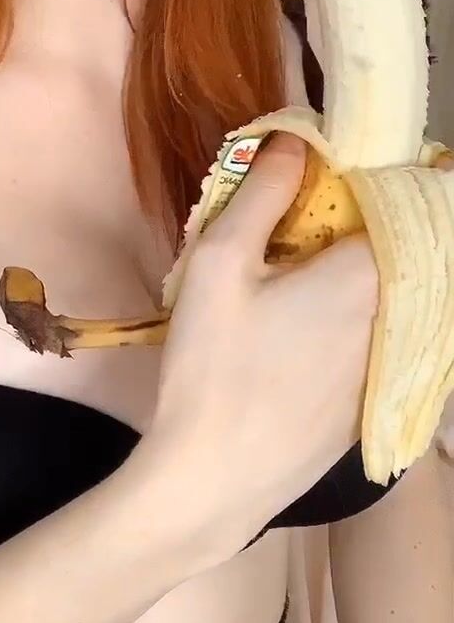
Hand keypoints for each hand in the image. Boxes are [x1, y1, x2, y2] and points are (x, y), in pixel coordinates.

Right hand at [137, 133, 378, 561]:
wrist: (213, 483)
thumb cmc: (212, 366)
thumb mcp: (219, 264)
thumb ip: (262, 193)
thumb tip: (294, 139)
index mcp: (367, 276)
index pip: (410, 207)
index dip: (390, 180)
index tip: (356, 170)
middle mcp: (396, 319)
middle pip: (410, 253)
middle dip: (380, 225)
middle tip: (322, 216)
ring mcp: (390, 367)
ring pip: (400, 299)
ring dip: (372, 274)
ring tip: (314, 268)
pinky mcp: (373, 404)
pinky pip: (388, 339)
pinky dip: (368, 318)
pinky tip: (313, 329)